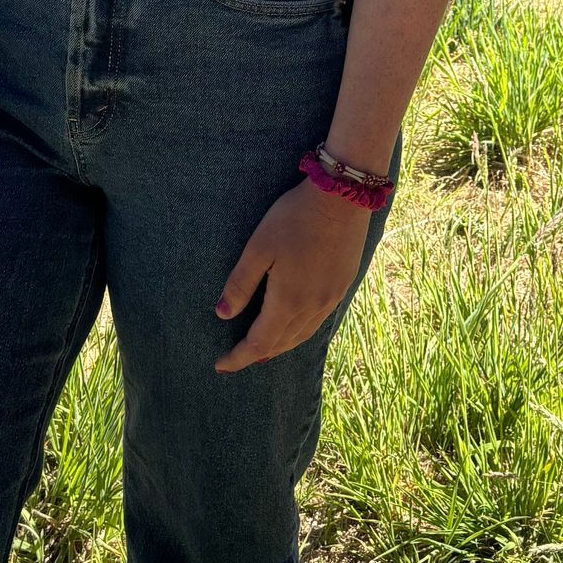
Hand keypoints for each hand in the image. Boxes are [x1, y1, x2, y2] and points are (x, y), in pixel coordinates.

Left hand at [214, 180, 371, 374]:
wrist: (343, 197)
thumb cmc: (295, 218)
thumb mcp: (259, 247)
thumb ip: (241, 284)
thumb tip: (223, 315)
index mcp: (288, 302)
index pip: (259, 343)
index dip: (238, 357)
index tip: (220, 365)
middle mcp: (311, 308)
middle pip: (280, 344)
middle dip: (256, 354)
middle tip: (236, 357)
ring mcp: (330, 299)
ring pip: (301, 336)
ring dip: (279, 346)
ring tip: (262, 349)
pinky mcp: (342, 286)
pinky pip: (317, 322)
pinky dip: (299, 332)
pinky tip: (293, 325)